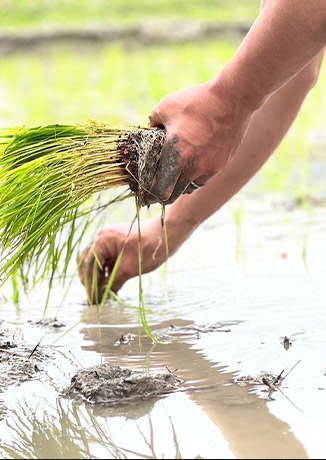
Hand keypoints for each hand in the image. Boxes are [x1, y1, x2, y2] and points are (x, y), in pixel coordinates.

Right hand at [78, 218, 171, 301]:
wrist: (167, 233)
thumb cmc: (149, 248)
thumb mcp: (130, 268)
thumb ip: (113, 282)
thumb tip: (102, 295)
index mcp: (102, 240)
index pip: (89, 265)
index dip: (90, 284)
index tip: (93, 299)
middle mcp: (102, 237)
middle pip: (88, 262)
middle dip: (91, 280)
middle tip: (95, 297)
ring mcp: (109, 239)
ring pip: (96, 261)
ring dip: (98, 276)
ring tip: (102, 292)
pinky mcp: (116, 243)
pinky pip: (106, 258)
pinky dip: (106, 271)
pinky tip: (109, 283)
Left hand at [147, 80, 252, 203]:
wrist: (232, 99)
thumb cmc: (197, 101)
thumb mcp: (166, 106)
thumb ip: (153, 122)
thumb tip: (150, 128)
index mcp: (175, 154)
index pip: (159, 189)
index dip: (149, 195)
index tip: (144, 196)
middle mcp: (192, 166)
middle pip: (172, 195)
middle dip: (161, 196)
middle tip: (154, 193)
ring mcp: (208, 168)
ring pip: (188, 188)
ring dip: (179, 187)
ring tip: (173, 180)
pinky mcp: (219, 165)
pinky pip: (202, 180)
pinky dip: (193, 179)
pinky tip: (190, 169)